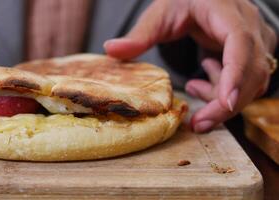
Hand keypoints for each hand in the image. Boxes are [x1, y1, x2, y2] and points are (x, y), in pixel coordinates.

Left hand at [104, 0, 276, 132]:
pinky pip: (247, 82)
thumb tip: (110, 49)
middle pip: (252, 71)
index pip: (240, 43)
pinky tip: (199, 82)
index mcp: (226, 12)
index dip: (236, 73)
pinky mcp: (251, 54)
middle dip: (226, 104)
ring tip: (192, 88)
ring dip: (222, 99)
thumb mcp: (160, 14)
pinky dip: (223, 91)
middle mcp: (248, 26)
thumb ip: (140, 34)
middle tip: (198, 124)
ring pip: (254, 81)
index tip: (226, 102)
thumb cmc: (182, 1)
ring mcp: (255, 41)